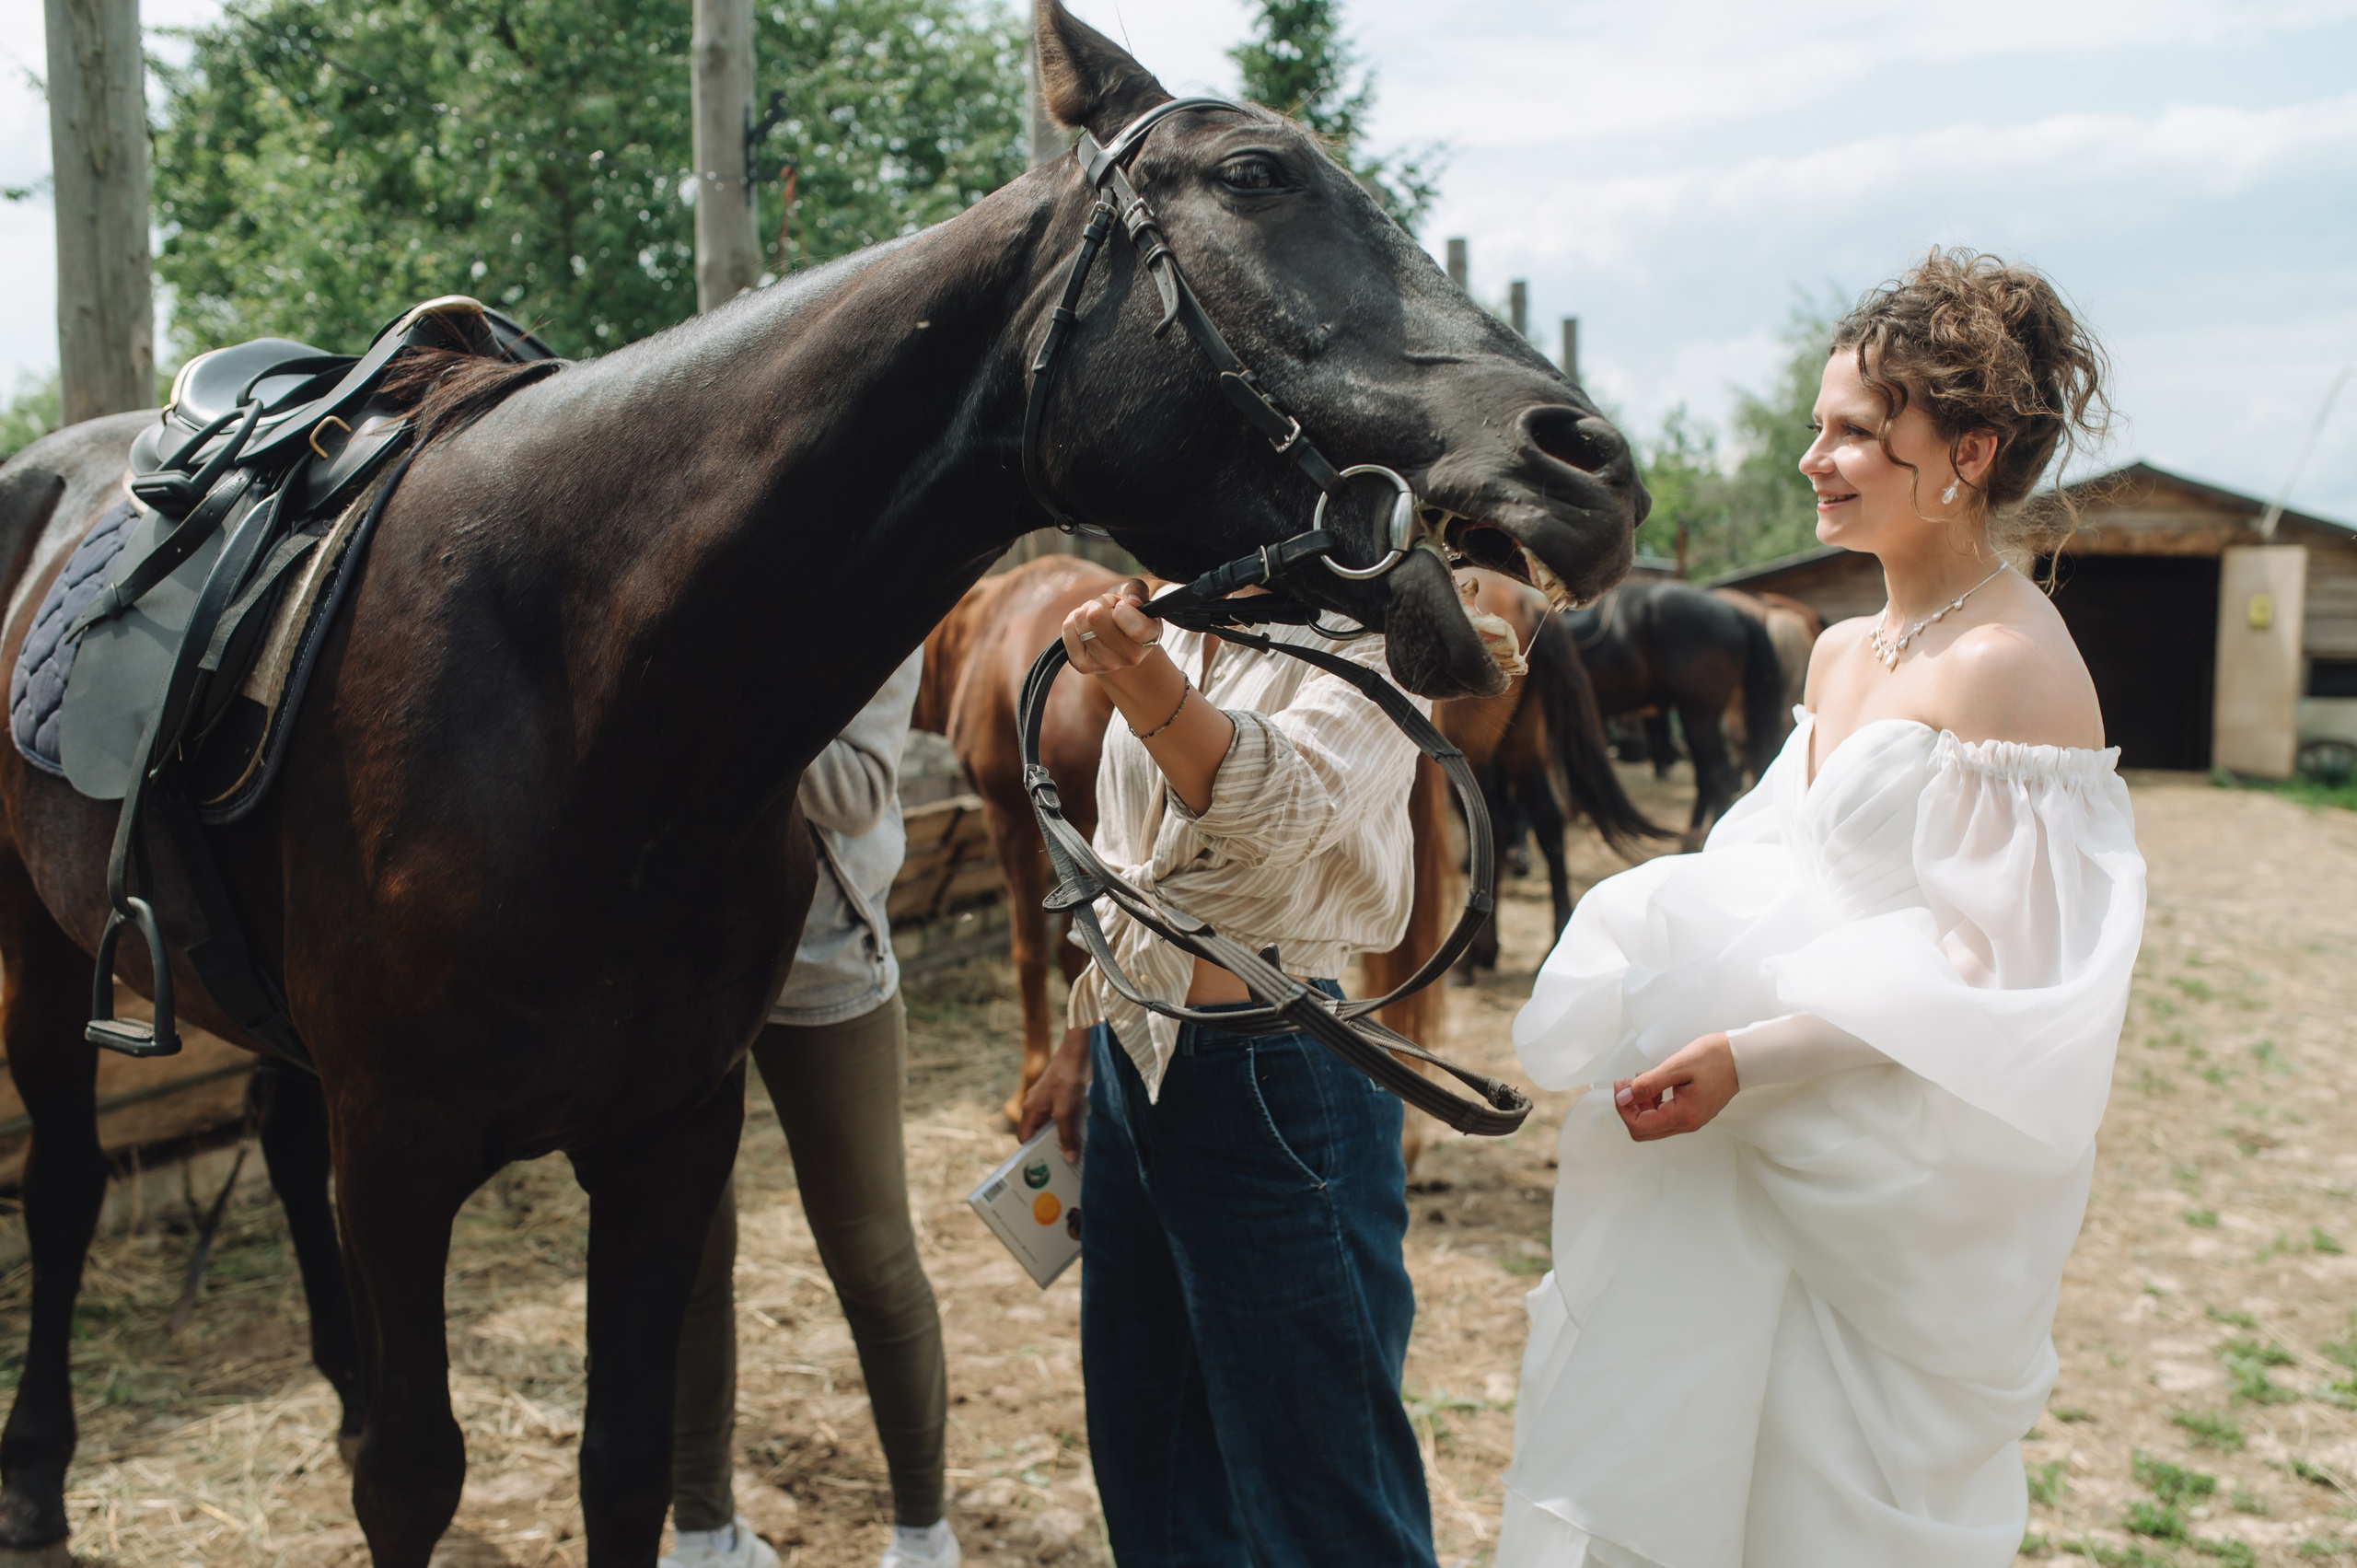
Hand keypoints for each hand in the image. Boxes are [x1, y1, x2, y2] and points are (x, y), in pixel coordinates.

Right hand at [1017, 1025, 1093, 1162]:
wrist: (1081, 1050)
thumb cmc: (1068, 1076)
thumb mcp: (1065, 1111)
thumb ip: (1066, 1135)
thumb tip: (1069, 1158)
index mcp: (1031, 1108)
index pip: (1025, 1137)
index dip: (1031, 1152)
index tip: (1042, 1166)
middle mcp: (1038, 1105)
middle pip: (1040, 1132)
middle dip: (1051, 1146)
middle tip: (1064, 1163)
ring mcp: (1051, 1099)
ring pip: (1054, 1125)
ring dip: (1065, 1135)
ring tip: (1077, 1151)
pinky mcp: (1065, 1095)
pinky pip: (1065, 1116)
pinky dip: (1073, 1124)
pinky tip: (1085, 1133)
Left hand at [1061, 579, 1163, 675]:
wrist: (1119, 642)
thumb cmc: (1129, 612)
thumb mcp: (1136, 595)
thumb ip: (1136, 589)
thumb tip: (1130, 601)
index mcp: (1150, 637)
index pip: (1136, 628)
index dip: (1121, 608)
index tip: (1121, 605)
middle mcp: (1131, 656)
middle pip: (1096, 616)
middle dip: (1098, 603)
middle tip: (1106, 609)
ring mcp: (1108, 664)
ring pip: (1080, 621)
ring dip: (1085, 611)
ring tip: (1096, 618)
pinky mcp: (1085, 666)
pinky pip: (1068, 631)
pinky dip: (1072, 621)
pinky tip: (1085, 626)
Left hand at [1612, 1032, 1736, 1141]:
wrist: (1743, 1057)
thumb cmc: (1715, 1058)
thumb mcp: (1677, 1066)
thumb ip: (1648, 1084)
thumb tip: (1624, 1097)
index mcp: (1683, 1116)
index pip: (1639, 1126)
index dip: (1623, 1107)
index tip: (1622, 1085)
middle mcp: (1688, 1124)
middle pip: (1644, 1130)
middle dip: (1629, 1108)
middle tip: (1626, 1084)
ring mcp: (1692, 1120)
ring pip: (1653, 1124)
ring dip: (1640, 1105)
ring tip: (1640, 1080)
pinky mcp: (1694, 1112)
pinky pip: (1665, 1116)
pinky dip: (1653, 1103)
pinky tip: (1653, 1084)